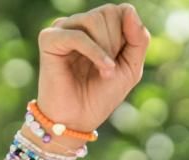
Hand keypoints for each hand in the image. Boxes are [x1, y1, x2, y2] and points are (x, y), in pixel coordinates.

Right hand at [35, 4, 150, 133]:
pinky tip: (104, 70)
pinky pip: (78, 35)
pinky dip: (95, 52)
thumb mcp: (130, 68)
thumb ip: (138, 39)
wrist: (77, 121)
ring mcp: (63, 29)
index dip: (128, 34)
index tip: (123, 58)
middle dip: (116, 43)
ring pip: (94, 20)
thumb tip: (129, 9)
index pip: (120, 10)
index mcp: (98, 27)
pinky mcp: (49, 39)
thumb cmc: (101, 95)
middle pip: (108, 12)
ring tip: (103, 72)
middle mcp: (79, 23)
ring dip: (106, 49)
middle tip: (109, 68)